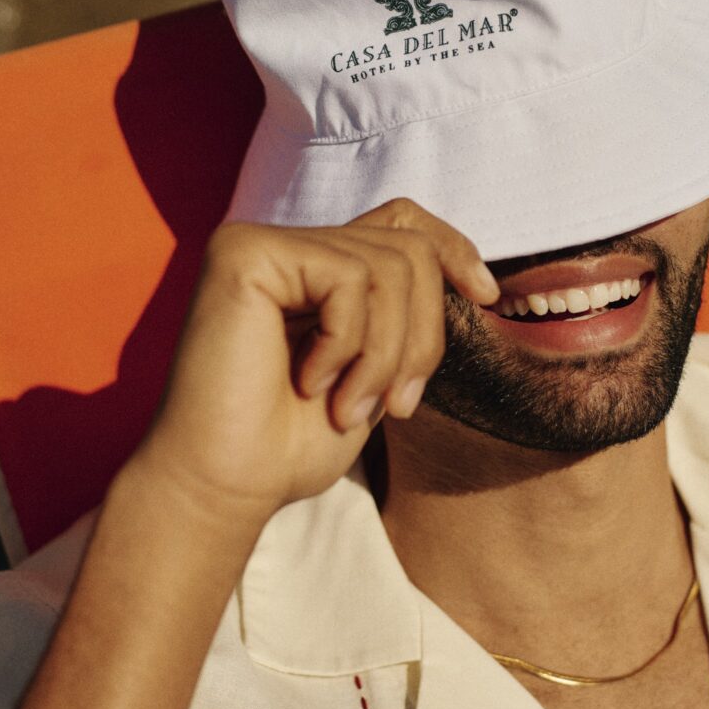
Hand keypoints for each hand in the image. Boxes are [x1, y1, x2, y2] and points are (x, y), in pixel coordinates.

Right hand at [128, 197, 500, 519]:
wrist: (220, 488)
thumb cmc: (288, 446)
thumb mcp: (372, 373)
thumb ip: (402, 318)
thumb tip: (473, 278)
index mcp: (313, 268)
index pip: (403, 220)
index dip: (454, 248)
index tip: (488, 296)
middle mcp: (284, 244)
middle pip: (409, 250)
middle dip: (423, 335)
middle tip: (397, 407)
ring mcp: (261, 242)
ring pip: (389, 266)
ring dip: (386, 354)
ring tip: (349, 408)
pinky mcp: (244, 251)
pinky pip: (348, 278)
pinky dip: (348, 345)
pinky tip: (308, 384)